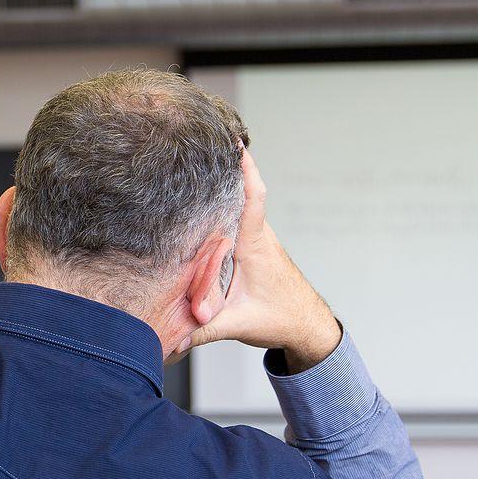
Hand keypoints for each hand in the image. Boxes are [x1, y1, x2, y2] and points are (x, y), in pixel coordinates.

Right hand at [183, 149, 340, 372]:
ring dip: (221, 187)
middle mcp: (258, 236)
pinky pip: (237, 218)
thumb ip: (202, 329)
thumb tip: (169, 335)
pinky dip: (222, 206)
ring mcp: (257, 239)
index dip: (245, 170)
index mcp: (255, 246)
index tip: (234, 144)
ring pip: (238, 206)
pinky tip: (202, 204)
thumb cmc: (281, 318)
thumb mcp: (237, 325)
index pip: (252, 199)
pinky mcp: (253, 246)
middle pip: (240, 193)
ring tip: (194, 168)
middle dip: (223, 168)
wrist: (308, 325)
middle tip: (197, 146)